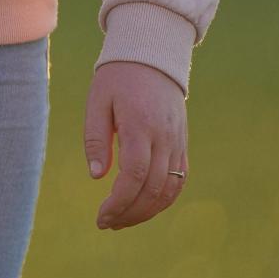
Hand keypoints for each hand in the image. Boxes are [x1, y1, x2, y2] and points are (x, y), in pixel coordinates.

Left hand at [84, 61, 187, 230]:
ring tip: (122, 219)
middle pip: (153, 189)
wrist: (152, 54)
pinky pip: (180, 178)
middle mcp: (164, 137)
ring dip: (147, 211)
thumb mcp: (98, 101)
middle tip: (107, 223)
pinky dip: (164, 198)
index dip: (119, 203)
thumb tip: (97, 177)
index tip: (102, 217)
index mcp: (141, 126)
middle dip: (130, 213)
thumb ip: (96, 138)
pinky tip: (144, 205)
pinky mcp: (182, 142)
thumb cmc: (117, 77)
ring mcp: (177, 141)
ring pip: (169, 189)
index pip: (134, 176)